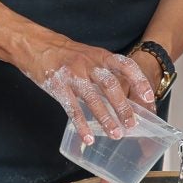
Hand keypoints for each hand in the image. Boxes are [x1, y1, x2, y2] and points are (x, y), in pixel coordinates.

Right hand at [21, 36, 152, 143]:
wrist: (34, 45)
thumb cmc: (63, 53)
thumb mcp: (87, 55)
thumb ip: (103, 71)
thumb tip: (122, 95)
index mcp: (99, 56)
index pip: (124, 65)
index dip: (138, 80)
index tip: (148, 96)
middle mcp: (87, 64)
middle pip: (109, 84)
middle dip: (123, 106)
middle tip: (132, 124)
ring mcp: (72, 75)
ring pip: (92, 98)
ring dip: (105, 118)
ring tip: (115, 134)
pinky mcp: (57, 86)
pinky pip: (71, 108)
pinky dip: (81, 124)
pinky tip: (88, 137)